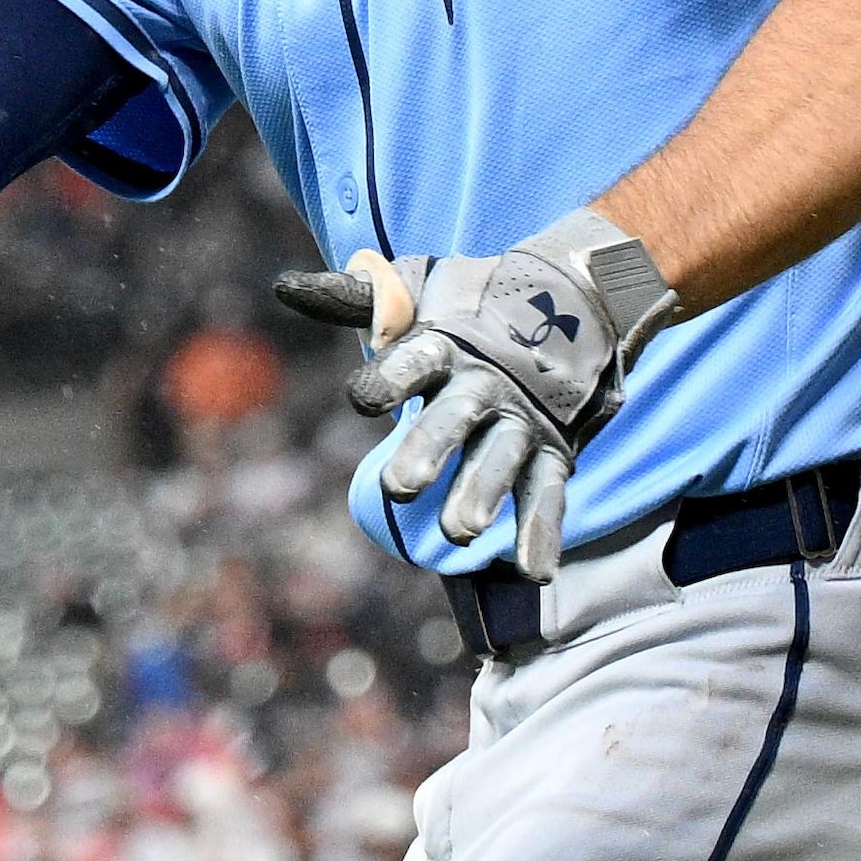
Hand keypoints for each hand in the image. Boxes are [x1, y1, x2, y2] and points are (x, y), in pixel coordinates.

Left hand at [274, 210, 678, 582]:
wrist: (576, 296)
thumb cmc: (468, 302)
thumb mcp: (415, 292)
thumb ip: (353, 299)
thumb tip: (284, 288)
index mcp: (445, 344)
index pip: (413, 361)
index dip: (387, 379)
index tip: (363, 399)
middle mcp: (485, 383)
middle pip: (455, 416)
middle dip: (429, 449)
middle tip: (398, 487)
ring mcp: (522, 419)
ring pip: (502, 458)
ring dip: (481, 495)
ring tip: (458, 533)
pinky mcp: (554, 450)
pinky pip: (547, 494)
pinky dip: (542, 532)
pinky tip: (533, 573)